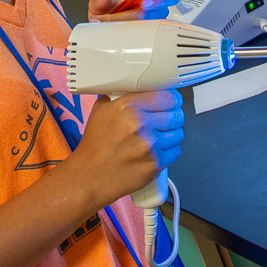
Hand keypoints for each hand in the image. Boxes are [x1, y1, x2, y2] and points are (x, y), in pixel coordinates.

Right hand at [71, 89, 184, 207]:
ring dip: (171, 134)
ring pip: (177, 133)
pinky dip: (169, 151)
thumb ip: (116, 98)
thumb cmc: (94, 148)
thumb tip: (127, 89)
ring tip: (161, 136)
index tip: (172, 102)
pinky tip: (158, 150)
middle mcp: (140, 124)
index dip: (172, 99)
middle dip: (173, 116)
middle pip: (176, 114)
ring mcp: (149, 145)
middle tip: (167, 120)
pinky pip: (175, 152)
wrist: (89, 177)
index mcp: (127, 107)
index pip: (166, 96)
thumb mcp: (100, 112)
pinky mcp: (155, 164)